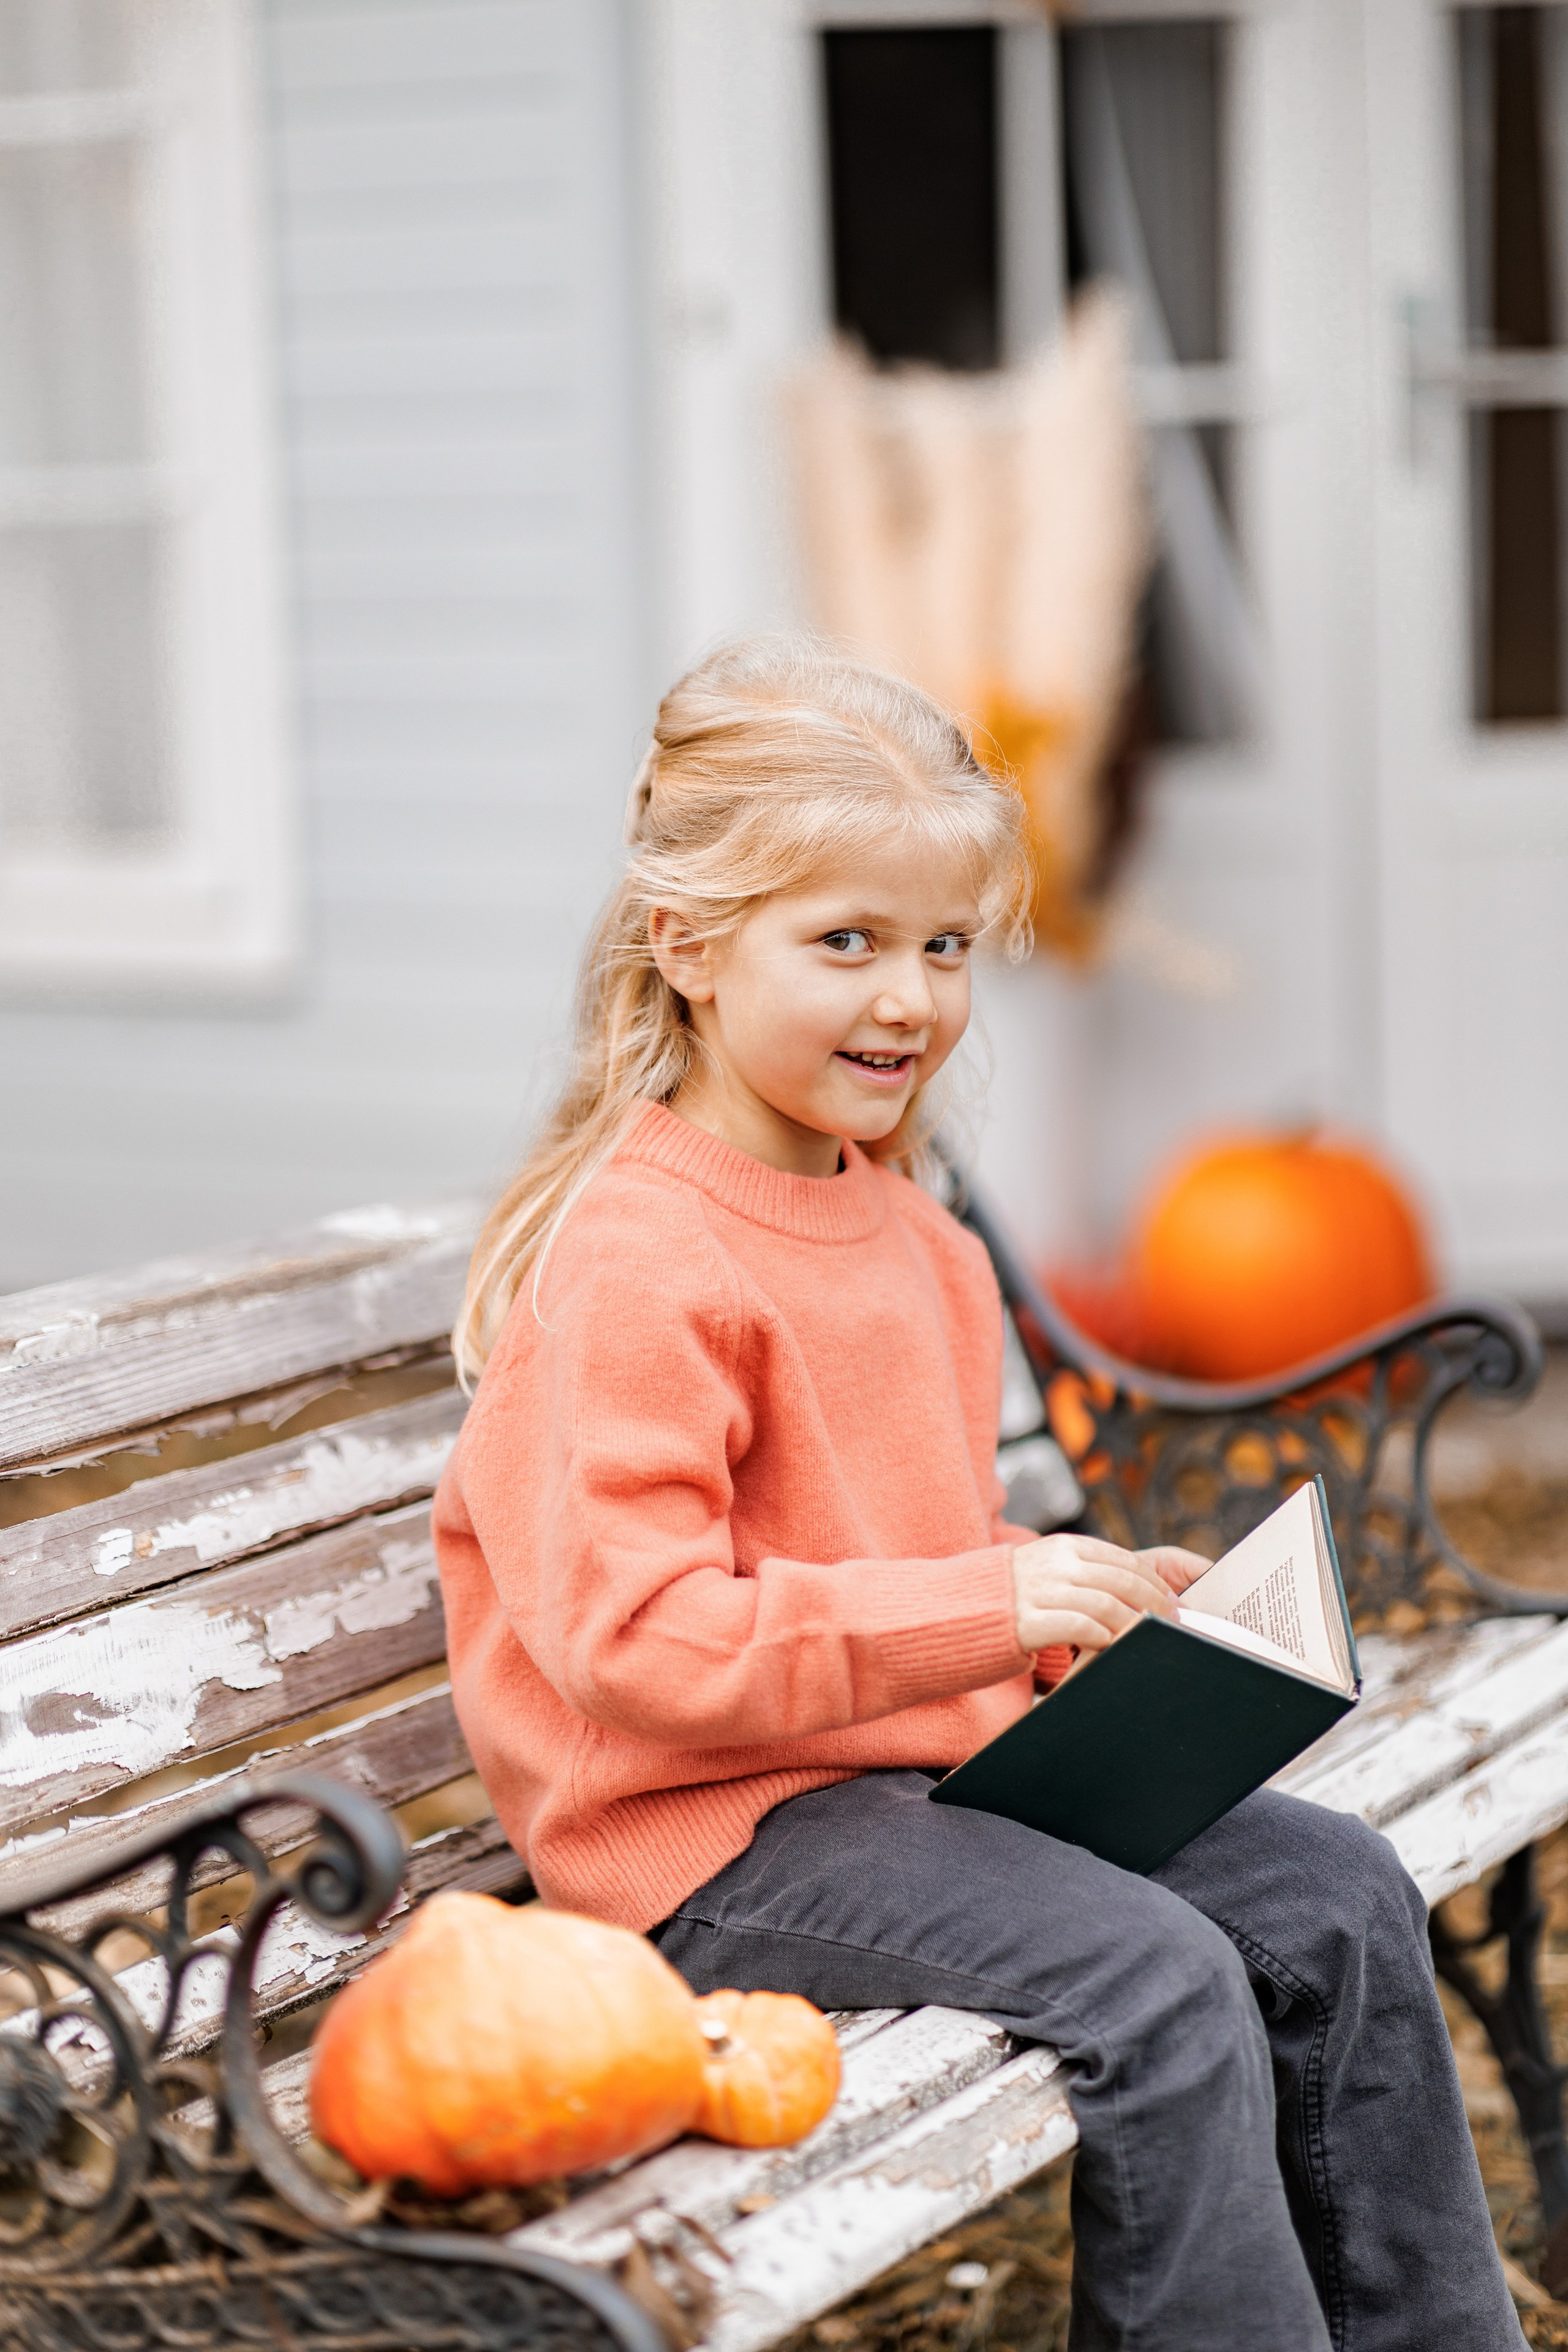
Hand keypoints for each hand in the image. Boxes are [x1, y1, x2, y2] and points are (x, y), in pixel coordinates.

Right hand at [1010, 1533, 1211, 1659]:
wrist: (956, 1610)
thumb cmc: (1010, 1595)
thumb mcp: (1045, 1567)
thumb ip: (1082, 1570)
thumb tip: (1133, 1587)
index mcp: (1064, 1547)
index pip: (1124, 1560)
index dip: (1155, 1582)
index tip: (1174, 1601)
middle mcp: (1055, 1564)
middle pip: (1123, 1581)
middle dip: (1156, 1604)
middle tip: (1173, 1623)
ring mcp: (1040, 1591)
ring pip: (1107, 1604)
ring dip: (1134, 1623)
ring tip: (1147, 1638)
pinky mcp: (1028, 1622)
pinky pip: (1080, 1627)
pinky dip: (1102, 1637)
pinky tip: (1110, 1646)